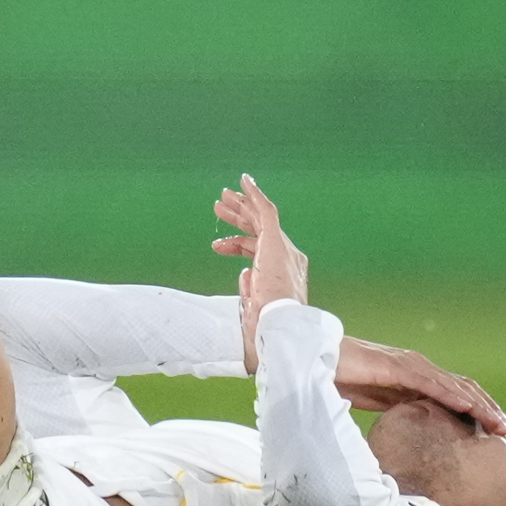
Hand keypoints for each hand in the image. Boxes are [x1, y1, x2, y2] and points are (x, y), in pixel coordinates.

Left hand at [212, 174, 307, 370]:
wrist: (281, 324)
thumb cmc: (269, 323)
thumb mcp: (254, 306)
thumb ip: (250, 288)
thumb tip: (244, 273)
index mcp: (282, 272)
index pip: (258, 250)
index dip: (237, 244)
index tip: (217, 246)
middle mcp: (288, 256)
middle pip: (259, 231)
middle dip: (239, 218)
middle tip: (221, 208)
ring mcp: (283, 248)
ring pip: (260, 218)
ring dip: (241, 206)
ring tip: (222, 198)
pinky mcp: (276, 242)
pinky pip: (266, 211)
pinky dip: (255, 194)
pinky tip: (244, 181)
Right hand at [335, 336, 505, 434]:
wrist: (314, 358)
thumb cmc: (340, 377)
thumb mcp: (376, 401)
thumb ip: (395, 411)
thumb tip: (409, 433)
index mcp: (414, 377)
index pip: (455, 393)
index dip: (478, 410)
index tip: (494, 431)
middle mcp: (417, 367)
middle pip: (462, 388)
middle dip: (487, 409)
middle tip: (505, 431)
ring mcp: (408, 365)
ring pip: (453, 386)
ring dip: (479, 405)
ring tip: (497, 423)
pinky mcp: (395, 366)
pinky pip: (430, 383)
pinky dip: (452, 395)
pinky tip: (469, 408)